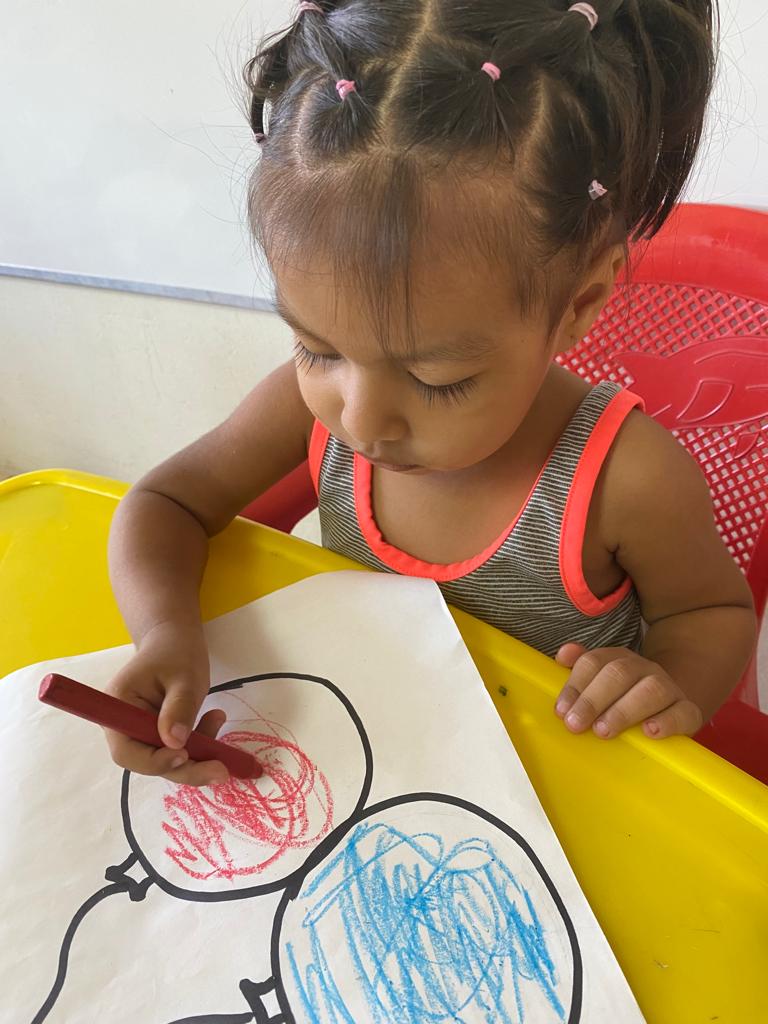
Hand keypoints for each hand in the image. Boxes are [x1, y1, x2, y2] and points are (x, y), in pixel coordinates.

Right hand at [104, 621, 228, 785]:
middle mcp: (123, 725)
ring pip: (166, 759)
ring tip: (218, 718)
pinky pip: (177, 749)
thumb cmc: (176, 651)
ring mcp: (140, 730)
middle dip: (185, 767)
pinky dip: (199, 743)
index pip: (126, 750)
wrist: (175, 639)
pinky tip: (215, 718)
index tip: (185, 755)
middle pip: (147, 761)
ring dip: (197, 753)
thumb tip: (175, 743)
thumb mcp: (184, 676)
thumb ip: (179, 707)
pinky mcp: (158, 732)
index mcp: (117, 706)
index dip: (154, 761)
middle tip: (221, 769)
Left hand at [554, 643, 703, 738]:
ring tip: (604, 730)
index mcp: (619, 660)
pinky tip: (649, 732)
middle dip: (593, 699)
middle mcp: (644, 669)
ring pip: (652, 690)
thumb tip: (563, 655)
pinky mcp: (688, 711)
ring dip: (623, 711)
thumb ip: (581, 670)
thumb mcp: (601, 685)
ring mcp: (669, 688)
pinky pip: (683, 712)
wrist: (670, 709)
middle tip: (576, 724)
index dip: (576, 685)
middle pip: (619, 673)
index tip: (561, 711)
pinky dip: (666, 722)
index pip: (594, 662)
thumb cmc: (626, 701)